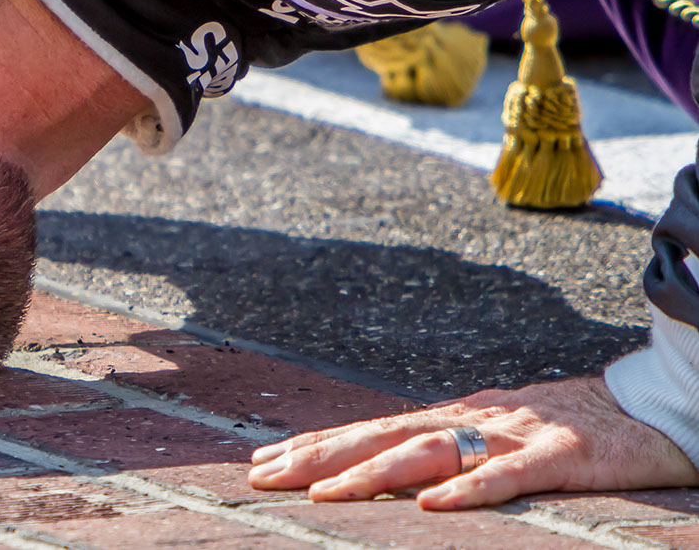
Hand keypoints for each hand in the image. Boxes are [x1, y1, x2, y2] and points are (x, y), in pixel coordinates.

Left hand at [249, 375, 698, 508]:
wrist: (653, 408)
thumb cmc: (569, 427)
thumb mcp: (494, 435)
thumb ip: (443, 446)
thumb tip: (381, 462)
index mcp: (454, 417)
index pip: (369, 429)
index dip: (314, 443)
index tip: (261, 460)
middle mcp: (473, 419)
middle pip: (381, 433)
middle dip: (318, 455)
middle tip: (263, 474)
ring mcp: (515, 433)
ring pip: (432, 450)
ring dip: (373, 473)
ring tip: (325, 495)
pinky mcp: (563, 455)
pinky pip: (510, 475)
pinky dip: (470, 488)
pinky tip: (433, 506)